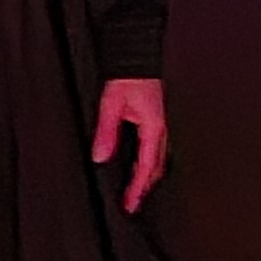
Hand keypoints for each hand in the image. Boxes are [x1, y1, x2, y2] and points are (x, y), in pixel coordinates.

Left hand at [91, 78, 169, 211]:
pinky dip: (148, 162)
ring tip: (136, 190)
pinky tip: (139, 164)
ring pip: (158, 159)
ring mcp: (159, 124)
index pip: (146, 167)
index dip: (137, 189)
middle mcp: (159, 129)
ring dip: (148, 176)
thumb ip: (106, 132)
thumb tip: (100, 156)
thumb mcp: (112, 105)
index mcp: (153, 128)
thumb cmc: (129, 76)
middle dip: (145, 188)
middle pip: (157, 168)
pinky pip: (155, 148)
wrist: (138, 56)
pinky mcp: (155, 119)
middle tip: (133, 203)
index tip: (130, 204)